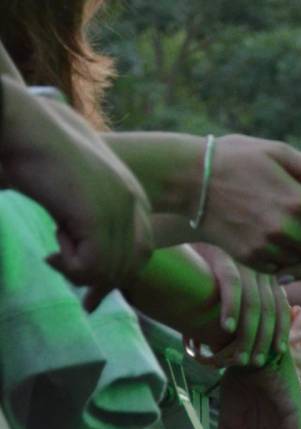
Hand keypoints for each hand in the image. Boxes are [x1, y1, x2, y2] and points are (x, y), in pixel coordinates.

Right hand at [1, 86, 152, 307]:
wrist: (24, 127)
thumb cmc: (41, 151)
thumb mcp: (78, 191)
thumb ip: (92, 218)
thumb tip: (92, 260)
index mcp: (133, 194)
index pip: (141, 251)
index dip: (118, 275)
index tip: (93, 294)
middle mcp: (133, 202)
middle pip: (129, 266)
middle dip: (101, 285)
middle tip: (76, 291)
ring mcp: (118, 209)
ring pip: (109, 271)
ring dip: (78, 271)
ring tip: (54, 252)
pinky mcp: (98, 217)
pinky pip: (91, 267)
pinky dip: (70, 266)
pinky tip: (54, 246)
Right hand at [190, 245, 289, 367]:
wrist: (179, 241)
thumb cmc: (205, 274)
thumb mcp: (236, 286)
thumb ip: (253, 302)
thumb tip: (267, 333)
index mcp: (265, 271)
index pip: (280, 303)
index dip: (282, 329)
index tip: (278, 351)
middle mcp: (256, 263)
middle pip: (268, 307)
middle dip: (264, 339)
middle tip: (256, 361)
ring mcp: (239, 257)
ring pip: (254, 301)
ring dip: (249, 333)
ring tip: (242, 356)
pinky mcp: (220, 252)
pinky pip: (232, 284)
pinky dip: (231, 308)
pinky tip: (227, 329)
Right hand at [200, 138, 300, 272]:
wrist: (193, 180)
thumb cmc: (238, 159)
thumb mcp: (279, 152)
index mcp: (298, 201)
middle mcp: (286, 229)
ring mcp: (268, 247)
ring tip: (293, 228)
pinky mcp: (253, 259)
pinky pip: (283, 268)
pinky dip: (285, 258)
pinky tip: (276, 239)